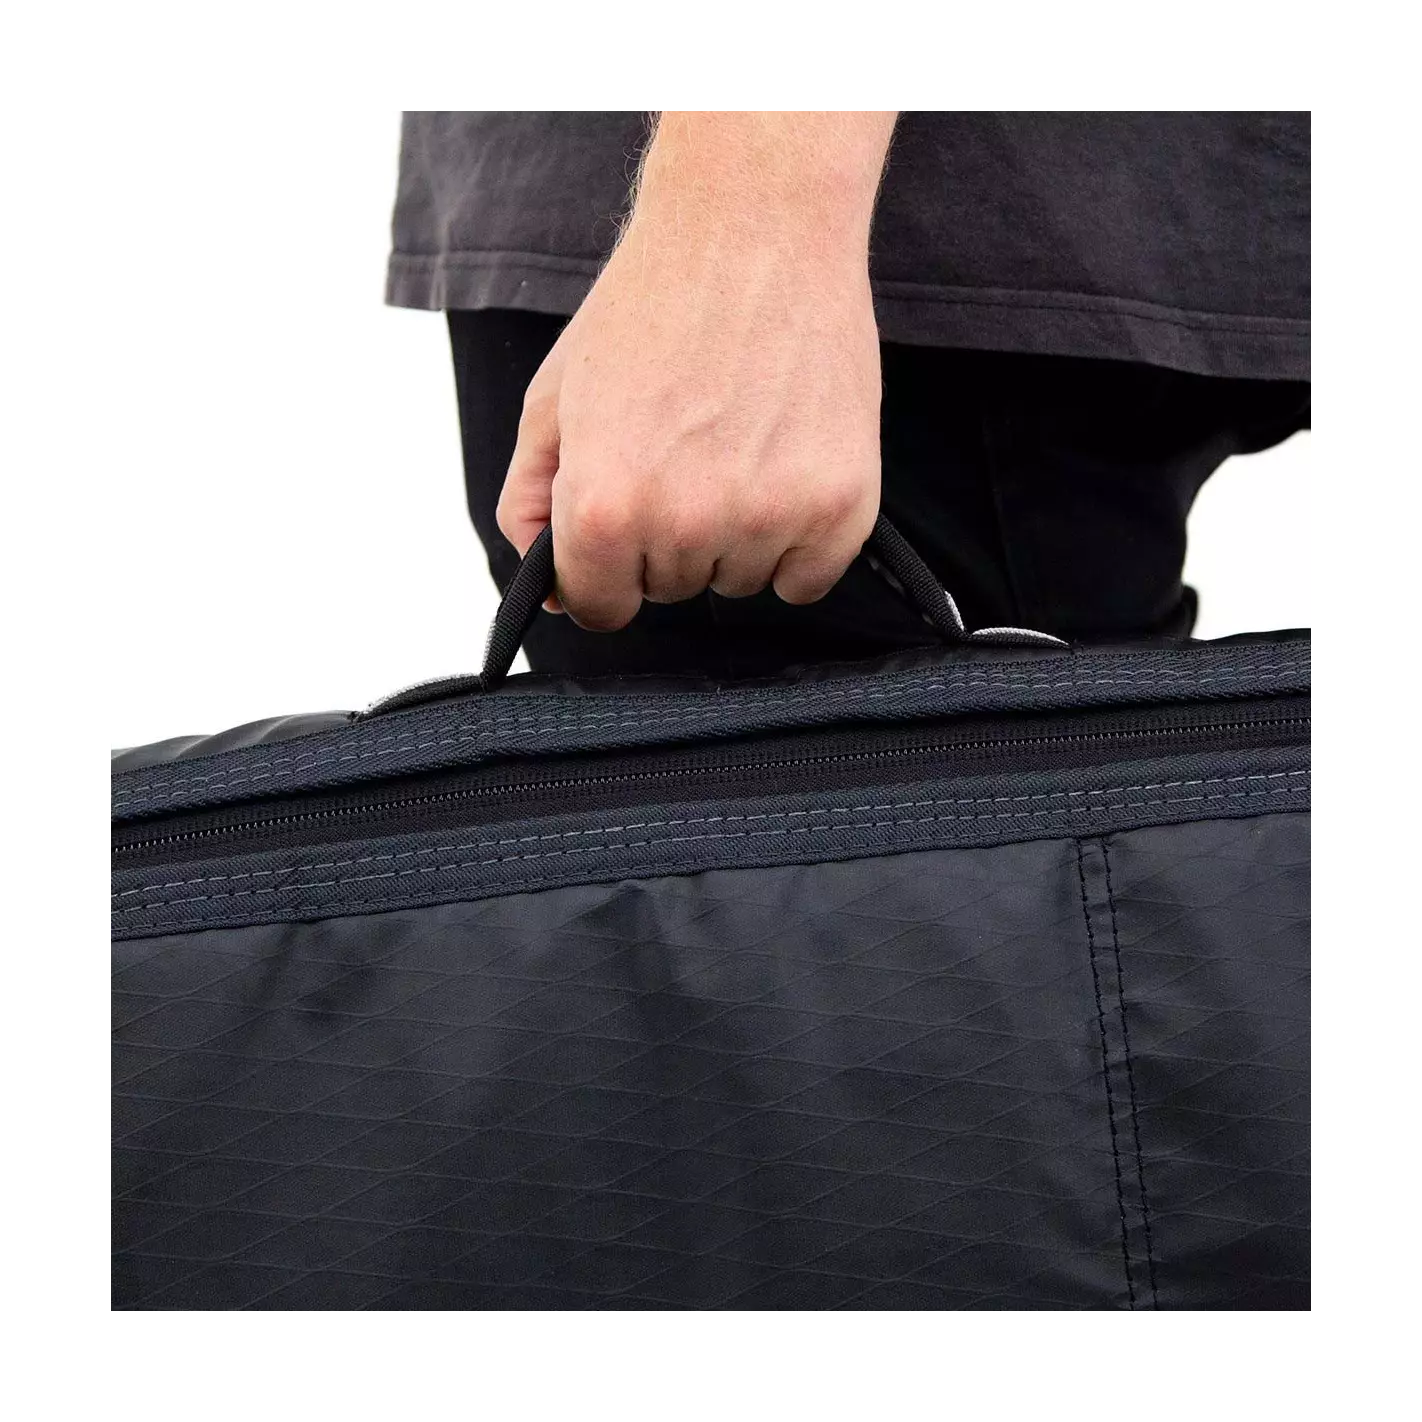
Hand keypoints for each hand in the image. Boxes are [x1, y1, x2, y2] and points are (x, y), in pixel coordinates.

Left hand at [496, 109, 895, 630]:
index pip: (601, 607)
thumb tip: (555, 594)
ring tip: (738, 441)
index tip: (625, 529)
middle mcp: (685, 524)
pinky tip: (784, 468)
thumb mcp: (552, 399)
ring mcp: (769, 518)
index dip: (606, 570)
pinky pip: (807, 579)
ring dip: (735, 535)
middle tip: (687, 447)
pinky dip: (798, 543)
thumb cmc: (649, 307)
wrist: (754, 228)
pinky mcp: (842, 506)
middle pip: (673, 591)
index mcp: (603, 506)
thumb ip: (531, 503)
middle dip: (670, 537)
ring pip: (739, 582)